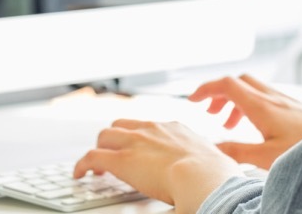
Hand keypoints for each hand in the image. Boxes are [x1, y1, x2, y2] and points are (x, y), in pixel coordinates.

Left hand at [73, 118, 242, 213]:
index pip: (150, 126)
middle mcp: (153, 129)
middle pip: (123, 124)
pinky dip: (82, 164)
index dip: (140, 137)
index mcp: (175, 130)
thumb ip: (210, 164)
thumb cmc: (215, 176)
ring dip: (100, 149)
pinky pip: (92, 157)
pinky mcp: (121, 160)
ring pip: (106, 136)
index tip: (139, 148)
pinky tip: (80, 174)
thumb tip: (222, 175)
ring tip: (97, 166)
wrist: (203, 177)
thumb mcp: (215, 163)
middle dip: (115, 138)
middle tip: (113, 155)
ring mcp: (136, 142)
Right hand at [188, 74, 301, 168]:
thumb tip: (213, 148)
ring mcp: (286, 100)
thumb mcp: (266, 157)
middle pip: (238, 81)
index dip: (206, 89)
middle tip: (210, 113)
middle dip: (219, 94)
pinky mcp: (296, 107)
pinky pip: (266, 97)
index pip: (226, 84)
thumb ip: (237, 151)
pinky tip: (256, 127)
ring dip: (236, 101)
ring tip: (230, 125)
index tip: (192, 100)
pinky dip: (252, 105)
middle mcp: (273, 97)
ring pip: (253, 88)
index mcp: (261, 105)